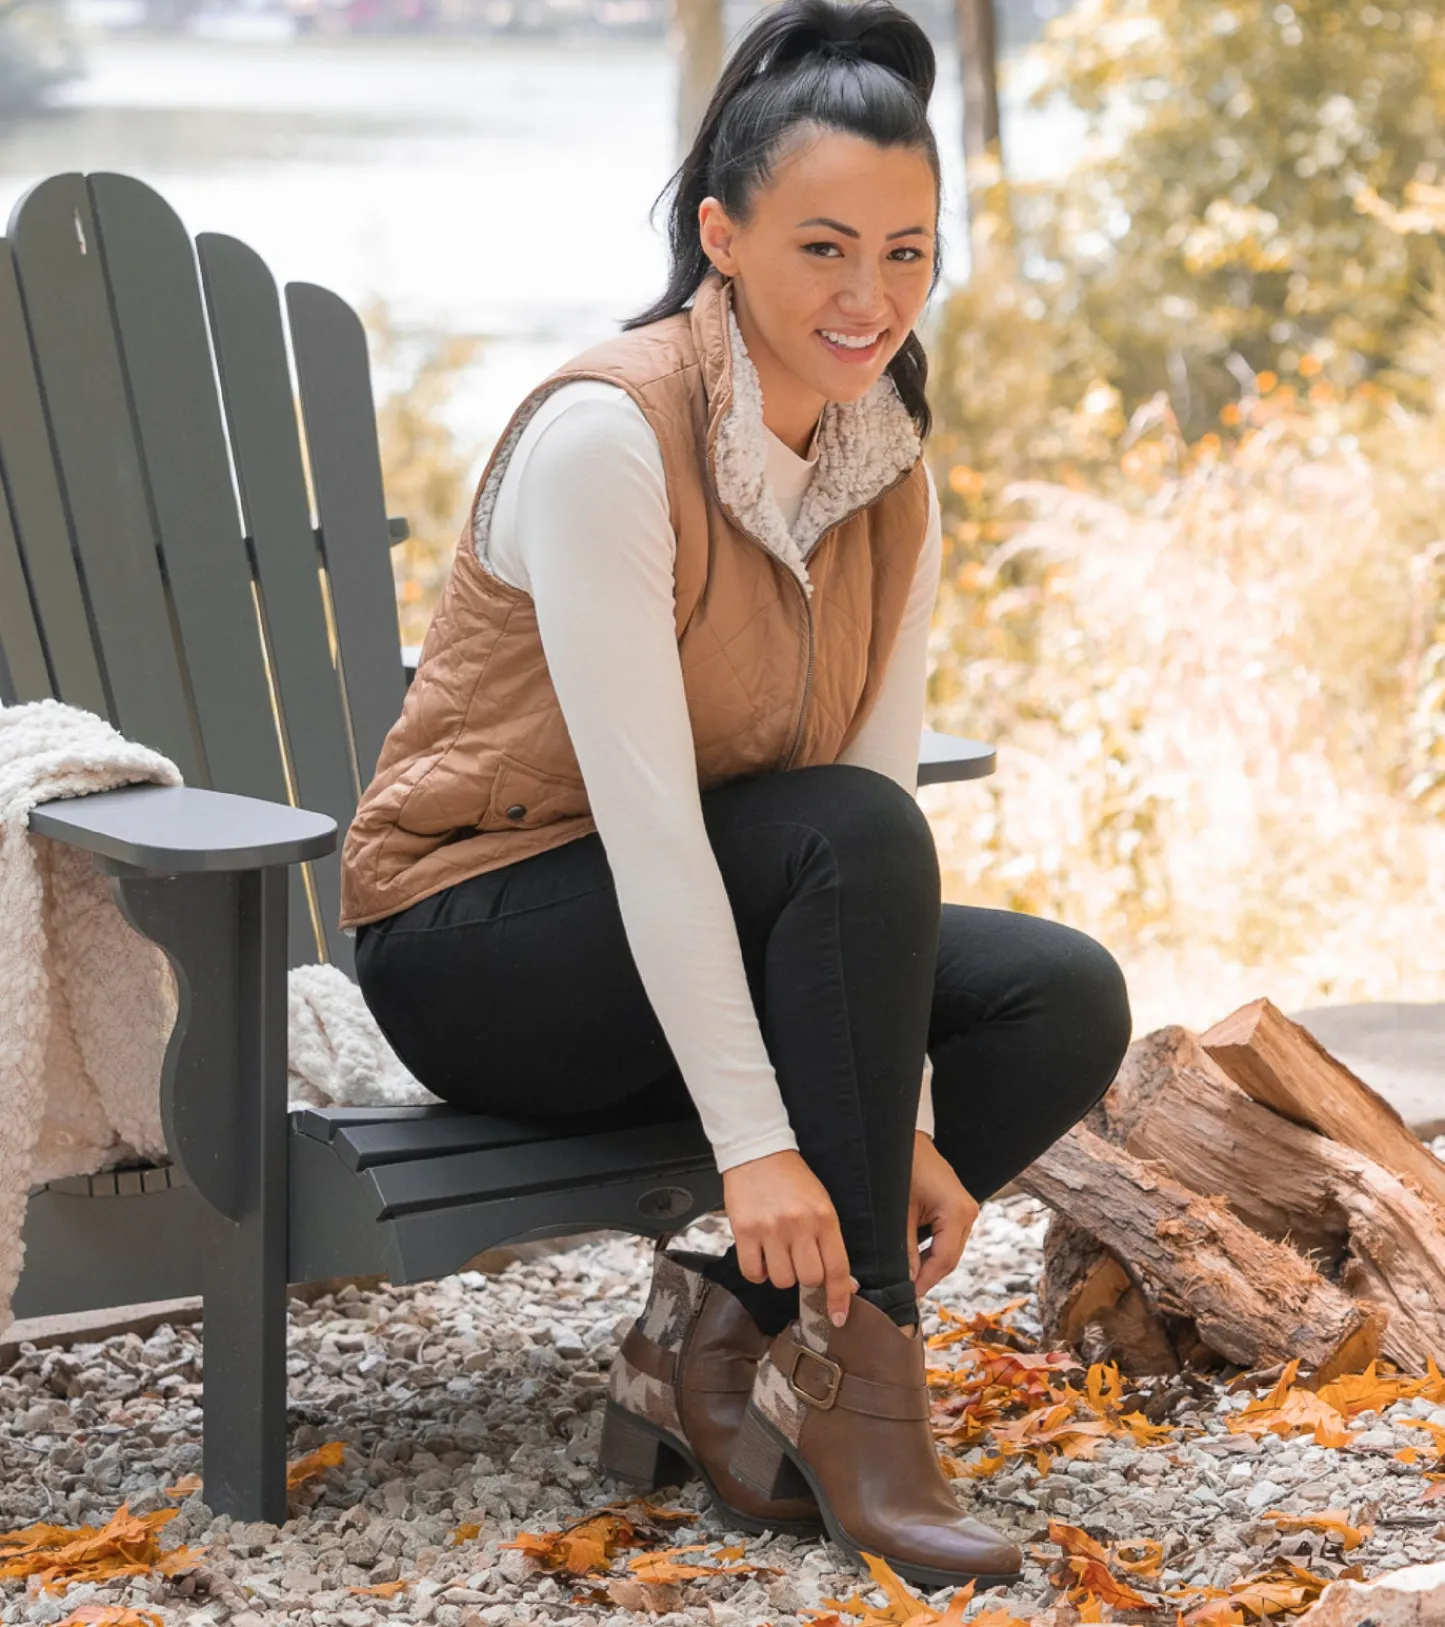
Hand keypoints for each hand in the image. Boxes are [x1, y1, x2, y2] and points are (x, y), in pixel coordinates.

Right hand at [723, 1149, 855, 1326]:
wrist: (758, 1152)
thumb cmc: (792, 1179)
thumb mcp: (821, 1203)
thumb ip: (829, 1240)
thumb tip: (842, 1282)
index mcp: (824, 1218)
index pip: (837, 1269)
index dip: (839, 1297)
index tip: (838, 1316)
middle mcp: (799, 1225)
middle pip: (808, 1279)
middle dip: (805, 1278)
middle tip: (798, 1261)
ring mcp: (770, 1229)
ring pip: (781, 1280)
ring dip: (780, 1273)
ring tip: (777, 1252)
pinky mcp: (744, 1231)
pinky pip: (753, 1273)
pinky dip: (757, 1272)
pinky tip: (759, 1255)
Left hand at [908, 1132, 979, 1298]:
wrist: (899, 1138)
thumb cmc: (899, 1167)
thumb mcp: (899, 1212)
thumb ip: (905, 1248)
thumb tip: (906, 1281)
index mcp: (957, 1211)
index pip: (944, 1260)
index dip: (926, 1282)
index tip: (909, 1297)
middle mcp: (968, 1211)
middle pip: (951, 1257)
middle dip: (929, 1276)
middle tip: (905, 1293)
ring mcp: (966, 1208)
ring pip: (951, 1249)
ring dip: (931, 1264)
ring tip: (908, 1280)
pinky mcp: (958, 1206)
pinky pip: (949, 1237)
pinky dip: (934, 1250)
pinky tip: (915, 1260)